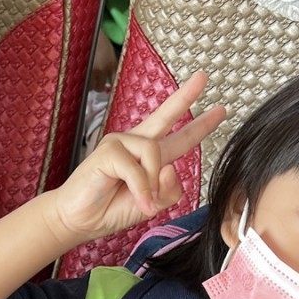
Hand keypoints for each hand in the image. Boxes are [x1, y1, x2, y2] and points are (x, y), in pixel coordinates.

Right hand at [45, 72, 225, 243]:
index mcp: (148, 156)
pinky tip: (139, 202)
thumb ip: (169, 191)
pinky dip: (141, 188)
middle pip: (165, 115)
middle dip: (185, 96)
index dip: (199, 124)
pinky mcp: (108, 151)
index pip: (178, 135)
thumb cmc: (109, 210)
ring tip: (145, 202)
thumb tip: (171, 169)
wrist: (79, 220)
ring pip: (155, 152)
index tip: (219, 110)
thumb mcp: (152, 205)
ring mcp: (120, 143)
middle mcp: (135, 143)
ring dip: (153, 183)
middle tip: (203, 78)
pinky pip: (136, 168)